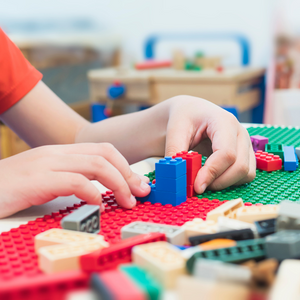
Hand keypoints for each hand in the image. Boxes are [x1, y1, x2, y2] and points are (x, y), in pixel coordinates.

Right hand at [0, 143, 149, 217]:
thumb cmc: (11, 189)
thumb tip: (97, 190)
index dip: (125, 165)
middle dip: (128, 172)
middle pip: (105, 152)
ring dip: (118, 183)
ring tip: (127, 201)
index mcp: (61, 153)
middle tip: (140, 191)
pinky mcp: (37, 180)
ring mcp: (47, 163)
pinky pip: (75, 181)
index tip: (136, 183)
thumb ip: (70, 179)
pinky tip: (98, 204)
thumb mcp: (46, 179)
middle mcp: (57, 153)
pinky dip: (92, 192)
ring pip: (96, 164)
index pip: (102, 149)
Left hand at [164, 96, 255, 193]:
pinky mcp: (246, 154)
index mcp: (224, 122)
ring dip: (224, 183)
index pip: (226, 153)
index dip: (212, 173)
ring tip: (203, 179)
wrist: (192, 112)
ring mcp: (246, 144)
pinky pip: (245, 175)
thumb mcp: (175, 131)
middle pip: (239, 166)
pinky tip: (212, 177)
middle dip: (218, 182)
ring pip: (246, 173)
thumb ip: (175, 152)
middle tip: (196, 186)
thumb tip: (176, 175)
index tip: (196, 186)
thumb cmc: (185, 117)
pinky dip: (230, 181)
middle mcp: (240, 133)